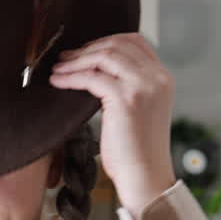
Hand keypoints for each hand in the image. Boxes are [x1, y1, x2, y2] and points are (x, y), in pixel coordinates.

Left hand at [49, 33, 175, 215]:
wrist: (145, 178)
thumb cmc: (136, 151)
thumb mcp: (139, 110)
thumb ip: (128, 87)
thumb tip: (95, 70)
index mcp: (163, 78)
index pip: (135, 41)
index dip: (105, 41)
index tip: (83, 51)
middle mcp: (157, 77)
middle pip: (118, 44)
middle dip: (87, 48)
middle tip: (65, 57)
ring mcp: (144, 86)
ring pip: (104, 56)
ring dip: (76, 60)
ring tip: (58, 68)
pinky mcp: (126, 99)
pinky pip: (92, 77)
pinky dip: (71, 77)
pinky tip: (58, 81)